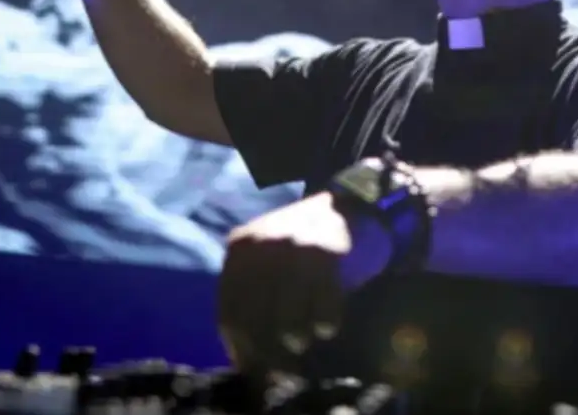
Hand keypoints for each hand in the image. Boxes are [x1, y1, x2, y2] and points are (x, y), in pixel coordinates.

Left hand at [217, 193, 391, 373]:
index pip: (229, 312)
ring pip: (286, 316)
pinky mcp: (326, 253)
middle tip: (284, 369)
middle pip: (254, 319)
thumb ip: (251, 297)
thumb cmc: (303, 246)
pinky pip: (323, 304)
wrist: (347, 206)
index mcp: (240, 250)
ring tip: (304, 342)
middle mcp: (261, 247)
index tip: (256, 372)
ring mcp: (293, 249)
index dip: (240, 348)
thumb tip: (243, 359)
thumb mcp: (266, 260)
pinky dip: (326, 322)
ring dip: (296, 339)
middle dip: (268, 352)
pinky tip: (328, 327)